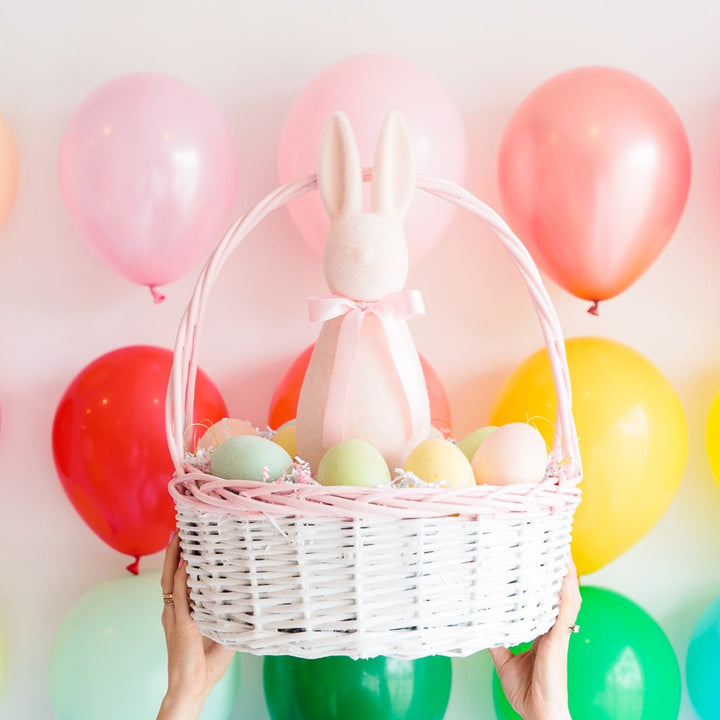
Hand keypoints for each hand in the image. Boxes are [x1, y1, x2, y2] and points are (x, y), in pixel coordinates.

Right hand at [157, 532, 235, 719]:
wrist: (192, 688)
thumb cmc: (207, 667)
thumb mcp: (224, 635)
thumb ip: (231, 617)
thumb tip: (251, 603)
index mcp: (181, 613)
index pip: (178, 580)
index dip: (181, 560)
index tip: (188, 540)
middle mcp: (174, 611)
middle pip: (170, 573)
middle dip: (175, 551)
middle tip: (181, 529)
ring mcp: (175, 616)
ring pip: (170, 579)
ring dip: (175, 557)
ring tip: (180, 536)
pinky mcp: (180, 624)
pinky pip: (178, 596)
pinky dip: (181, 578)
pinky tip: (186, 563)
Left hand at [488, 560, 580, 719]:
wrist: (540, 715)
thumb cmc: (528, 693)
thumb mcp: (505, 661)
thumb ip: (497, 641)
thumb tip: (482, 625)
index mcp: (543, 633)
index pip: (545, 600)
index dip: (545, 580)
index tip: (538, 560)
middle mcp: (552, 629)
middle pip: (558, 593)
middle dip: (558, 571)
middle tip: (552, 545)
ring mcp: (557, 633)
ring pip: (566, 597)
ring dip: (565, 574)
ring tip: (561, 551)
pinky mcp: (559, 640)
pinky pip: (564, 611)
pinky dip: (566, 592)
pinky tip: (565, 576)